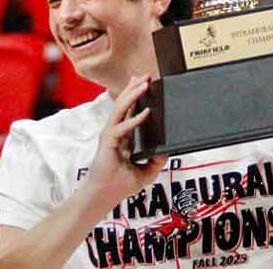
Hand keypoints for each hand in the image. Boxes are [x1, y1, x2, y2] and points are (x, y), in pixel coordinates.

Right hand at [86, 76, 168, 207]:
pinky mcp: (108, 143)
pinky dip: (134, 119)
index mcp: (122, 137)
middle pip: (124, 105)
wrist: (104, 197)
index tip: (145, 83)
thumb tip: (169, 151)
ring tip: (144, 84)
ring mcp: (110, 136)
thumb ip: (157, 161)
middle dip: (134, 89)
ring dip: (133, 95)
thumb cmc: (120, 186)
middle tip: (146, 76)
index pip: (129, 111)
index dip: (135, 96)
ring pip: (120, 110)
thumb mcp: (146, 172)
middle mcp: (115, 132)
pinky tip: (146, 112)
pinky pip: (122, 128)